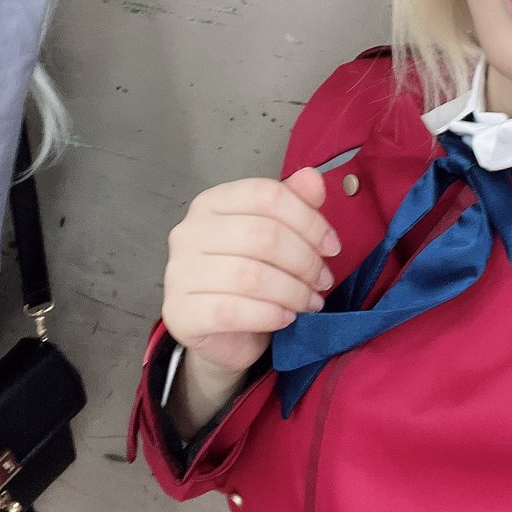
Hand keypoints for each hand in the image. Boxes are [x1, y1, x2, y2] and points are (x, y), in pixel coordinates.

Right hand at [162, 168, 340, 377]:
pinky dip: (269, 315)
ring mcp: (179, 272)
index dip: (308, 220)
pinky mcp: (180, 313)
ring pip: (250, 276)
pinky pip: (232, 311)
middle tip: (323, 280)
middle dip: (304, 260)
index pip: (266, 195)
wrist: (224, 334)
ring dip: (292, 291)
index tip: (332, 246)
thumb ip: (296, 203)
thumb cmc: (251, 277)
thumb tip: (314, 178)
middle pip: (262, 234)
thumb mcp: (278, 234)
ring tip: (309, 301)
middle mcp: (189, 231)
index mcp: (212, 202)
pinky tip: (286, 318)